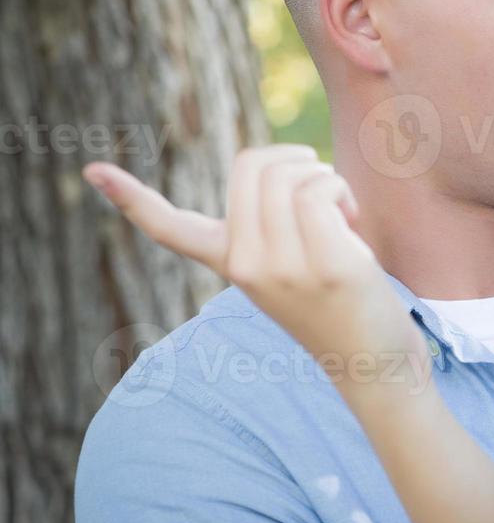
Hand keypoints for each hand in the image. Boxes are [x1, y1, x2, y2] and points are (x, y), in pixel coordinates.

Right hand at [83, 146, 426, 377]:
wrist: (374, 363)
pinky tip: (353, 222)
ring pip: (288, 173)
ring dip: (325, 175)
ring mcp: (280, 267)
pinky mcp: (323, 265)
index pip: (169, 228)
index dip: (129, 196)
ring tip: (343, 211)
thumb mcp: (293, 262)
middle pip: (250, 163)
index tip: (90, 170)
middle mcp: (244, 265)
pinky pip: (319, 190)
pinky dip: (340, 190)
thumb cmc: (344, 303)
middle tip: (322, 189)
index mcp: (231, 262)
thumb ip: (275, 222)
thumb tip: (286, 169)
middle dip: (293, 158)